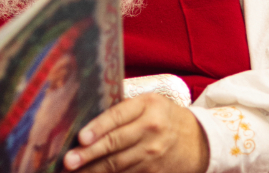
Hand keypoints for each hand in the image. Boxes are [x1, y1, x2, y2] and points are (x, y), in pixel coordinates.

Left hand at [63, 93, 208, 172]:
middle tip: (69, 161)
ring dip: (93, 170)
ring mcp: (154, 154)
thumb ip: (123, 109)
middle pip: (115, 144)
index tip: (81, 137)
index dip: (98, 127)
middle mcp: (151, 130)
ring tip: (74, 171)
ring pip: (117, 165)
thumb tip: (86, 120)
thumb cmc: (164, 117)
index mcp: (148, 106)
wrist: (198, 140)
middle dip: (89, 154)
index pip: (118, 116)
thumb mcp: (149, 103)